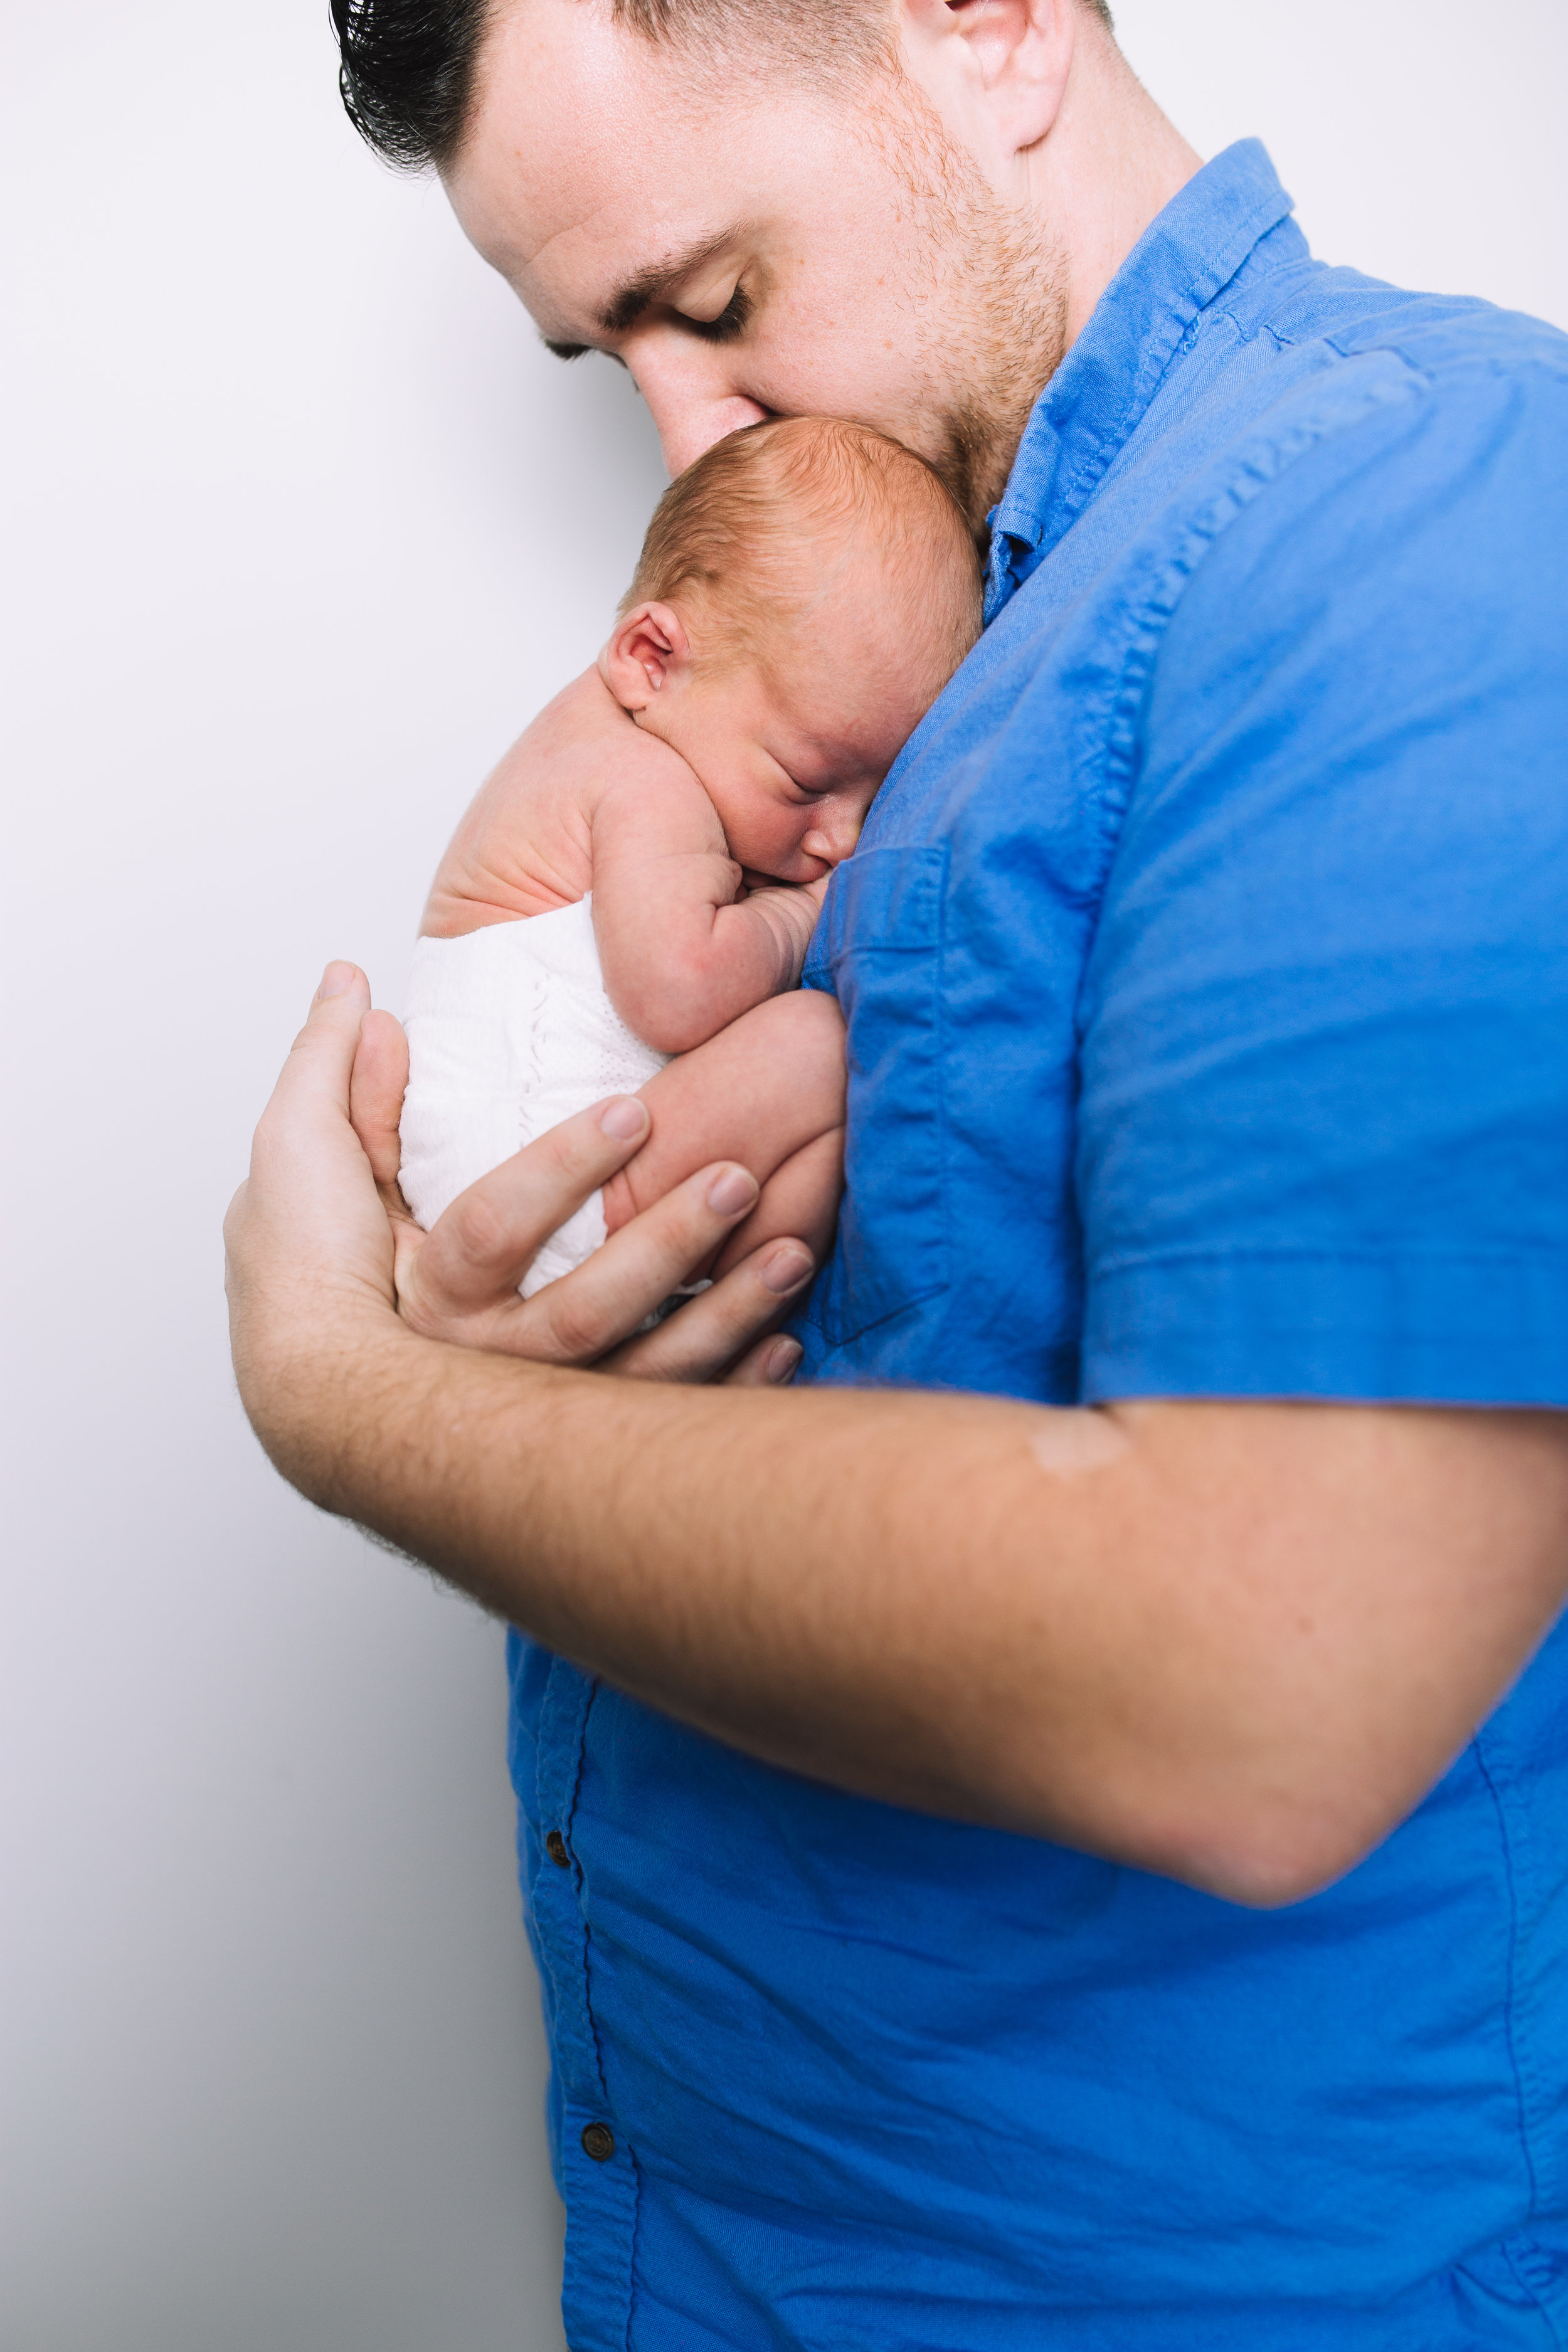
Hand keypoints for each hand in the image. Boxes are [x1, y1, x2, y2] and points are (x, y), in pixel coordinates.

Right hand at [344, 969, 816, 1382]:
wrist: (324, 1402)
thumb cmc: (318, 1276)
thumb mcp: (305, 1164)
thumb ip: (335, 1075)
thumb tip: (357, 990)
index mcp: (429, 1285)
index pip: (496, 1225)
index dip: (565, 1166)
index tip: (635, 1111)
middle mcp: (486, 1356)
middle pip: (585, 1308)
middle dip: (667, 1244)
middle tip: (737, 1177)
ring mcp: (543, 1400)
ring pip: (642, 1367)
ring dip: (724, 1311)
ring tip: (793, 1251)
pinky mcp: (590, 1428)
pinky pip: (669, 1407)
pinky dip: (732, 1374)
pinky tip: (788, 1337)